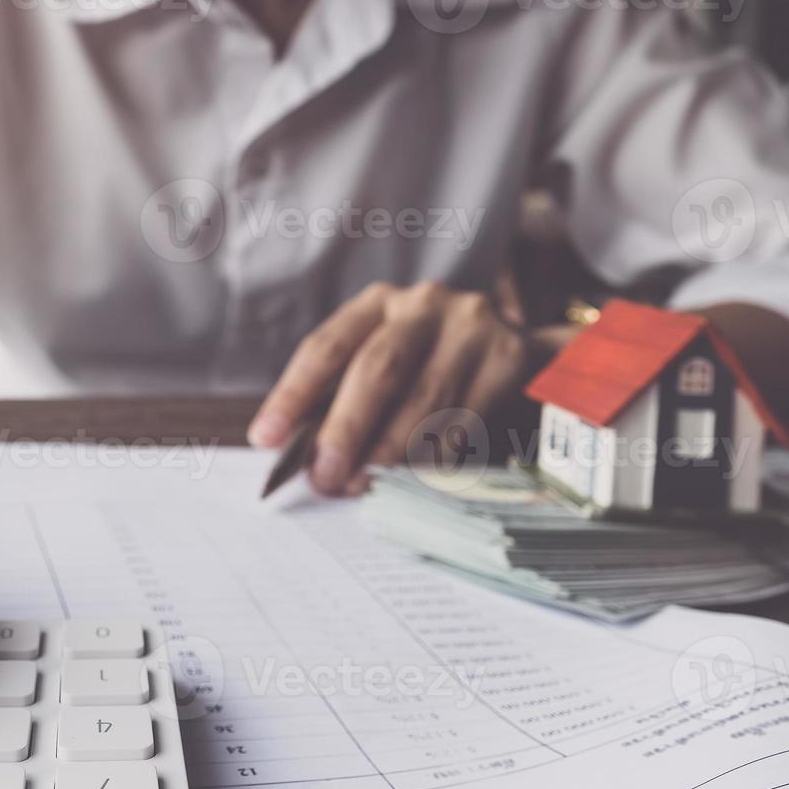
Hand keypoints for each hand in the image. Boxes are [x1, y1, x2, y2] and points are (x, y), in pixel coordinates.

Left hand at [249, 279, 530, 494]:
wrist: (521, 353)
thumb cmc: (432, 367)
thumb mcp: (388, 364)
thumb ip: (345, 399)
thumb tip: (304, 458)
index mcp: (378, 304)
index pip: (326, 347)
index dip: (293, 395)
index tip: (266, 439)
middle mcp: (424, 304)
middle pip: (377, 369)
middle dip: (346, 429)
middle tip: (325, 477)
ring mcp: (472, 326)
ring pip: (424, 399)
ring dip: (389, 452)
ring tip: (365, 485)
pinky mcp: (509, 356)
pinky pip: (465, 417)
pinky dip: (435, 455)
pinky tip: (415, 477)